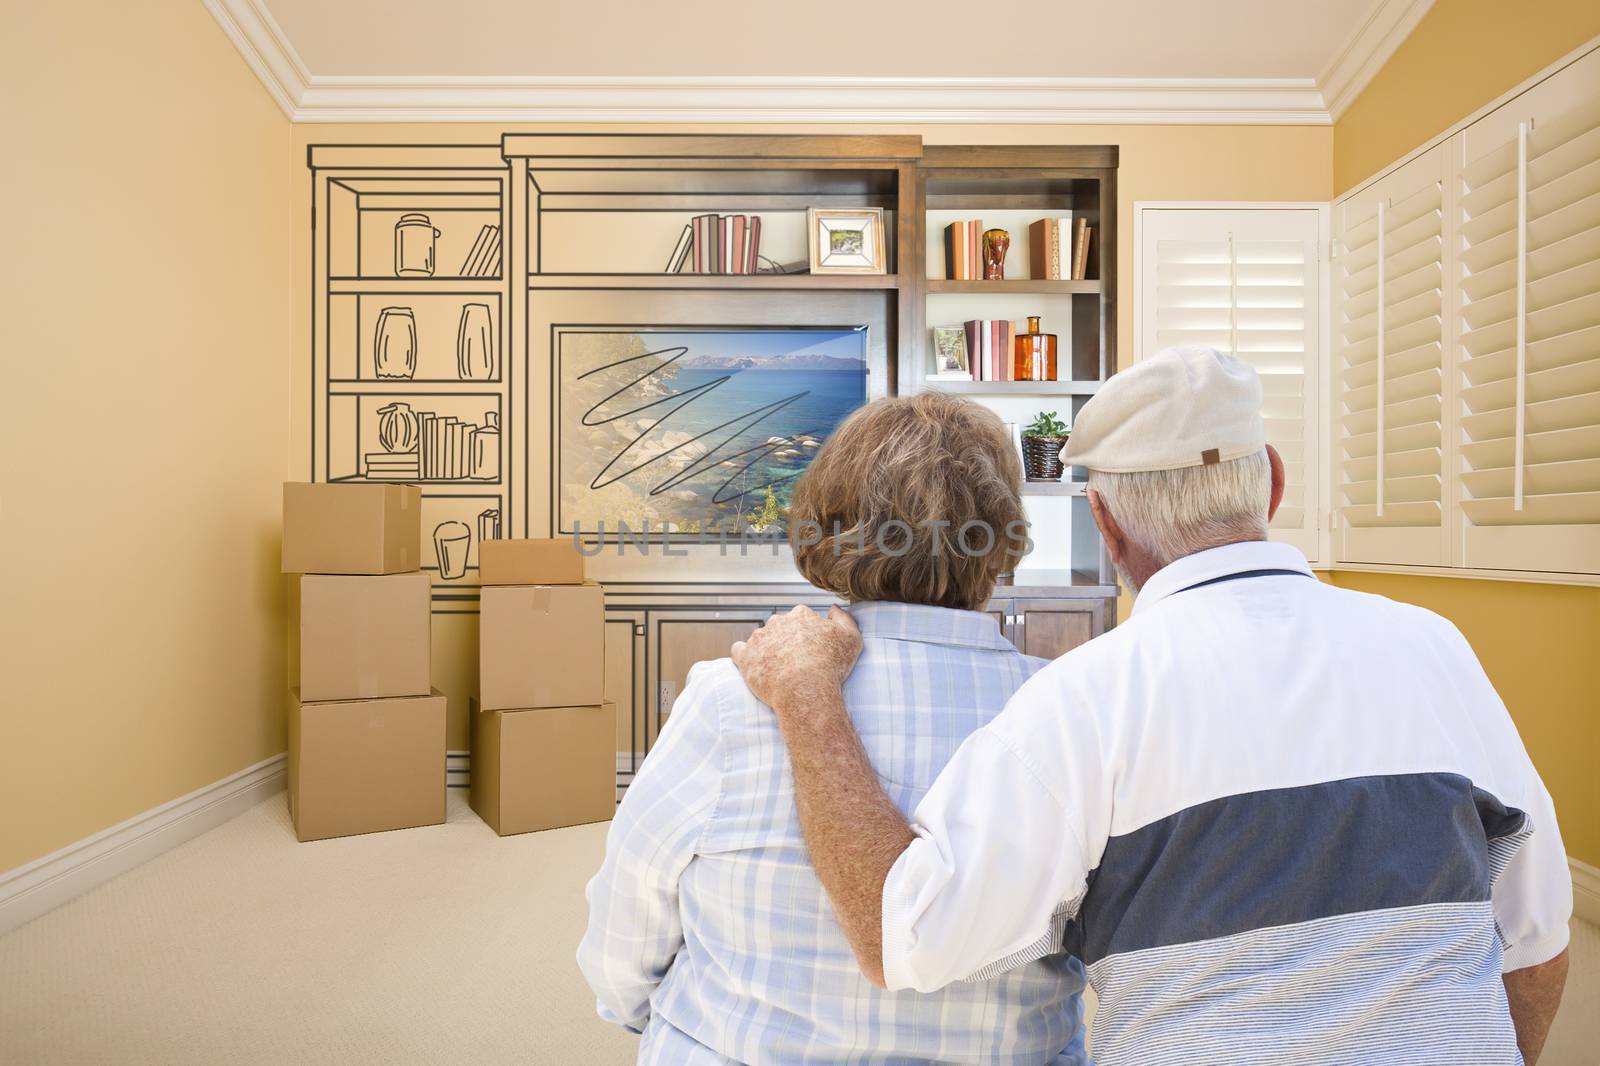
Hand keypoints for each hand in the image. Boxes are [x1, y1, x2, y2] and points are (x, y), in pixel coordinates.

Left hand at [731, 605, 861, 718]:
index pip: (802, 618)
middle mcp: (778, 621)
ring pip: (761, 638)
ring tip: (777, 668)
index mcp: (801, 614)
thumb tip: (833, 608)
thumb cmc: (830, 667)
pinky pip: (739, 650)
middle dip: (787, 640)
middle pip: (781, 627)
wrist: (805, 689)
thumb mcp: (851, 638)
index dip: (808, 634)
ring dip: (767, 648)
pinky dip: (744, 655)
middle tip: (796, 660)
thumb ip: (844, 618)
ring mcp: (759, 638)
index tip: (813, 649)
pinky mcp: (745, 656)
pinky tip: (752, 663)